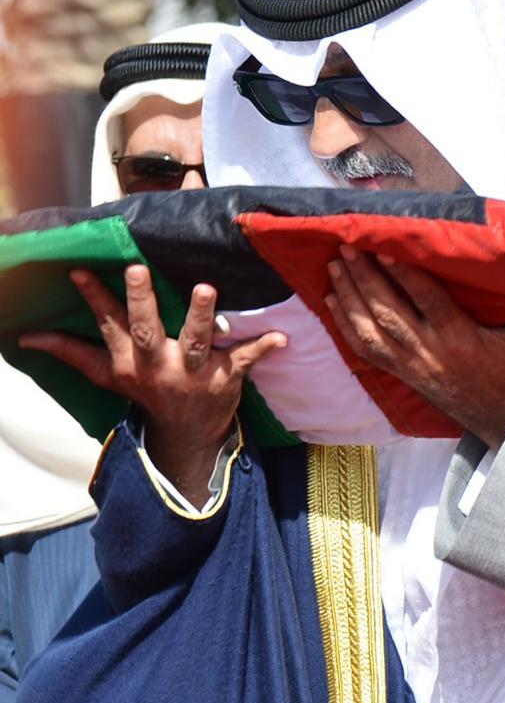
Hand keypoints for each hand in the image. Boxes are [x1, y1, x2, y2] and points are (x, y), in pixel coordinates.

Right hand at [19, 266, 285, 504]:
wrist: (187, 434)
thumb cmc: (146, 391)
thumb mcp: (105, 375)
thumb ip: (70, 351)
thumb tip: (26, 336)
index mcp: (128, 360)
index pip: (108, 324)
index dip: (95, 297)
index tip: (81, 270)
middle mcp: (157, 364)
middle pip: (145, 329)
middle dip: (142, 300)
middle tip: (138, 268)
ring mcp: (193, 371)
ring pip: (194, 340)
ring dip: (199, 315)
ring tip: (205, 288)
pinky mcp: (226, 375)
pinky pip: (246, 360)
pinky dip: (263, 348)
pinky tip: (280, 338)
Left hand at [324, 245, 504, 447]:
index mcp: (462, 340)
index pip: (426, 302)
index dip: (402, 275)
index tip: (383, 248)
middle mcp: (431, 352)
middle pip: (389, 312)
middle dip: (365, 278)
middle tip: (347, 247)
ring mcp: (413, 366)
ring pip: (372, 330)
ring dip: (349, 297)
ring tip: (335, 266)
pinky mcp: (404, 376)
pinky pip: (367, 352)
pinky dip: (346, 327)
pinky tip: (332, 302)